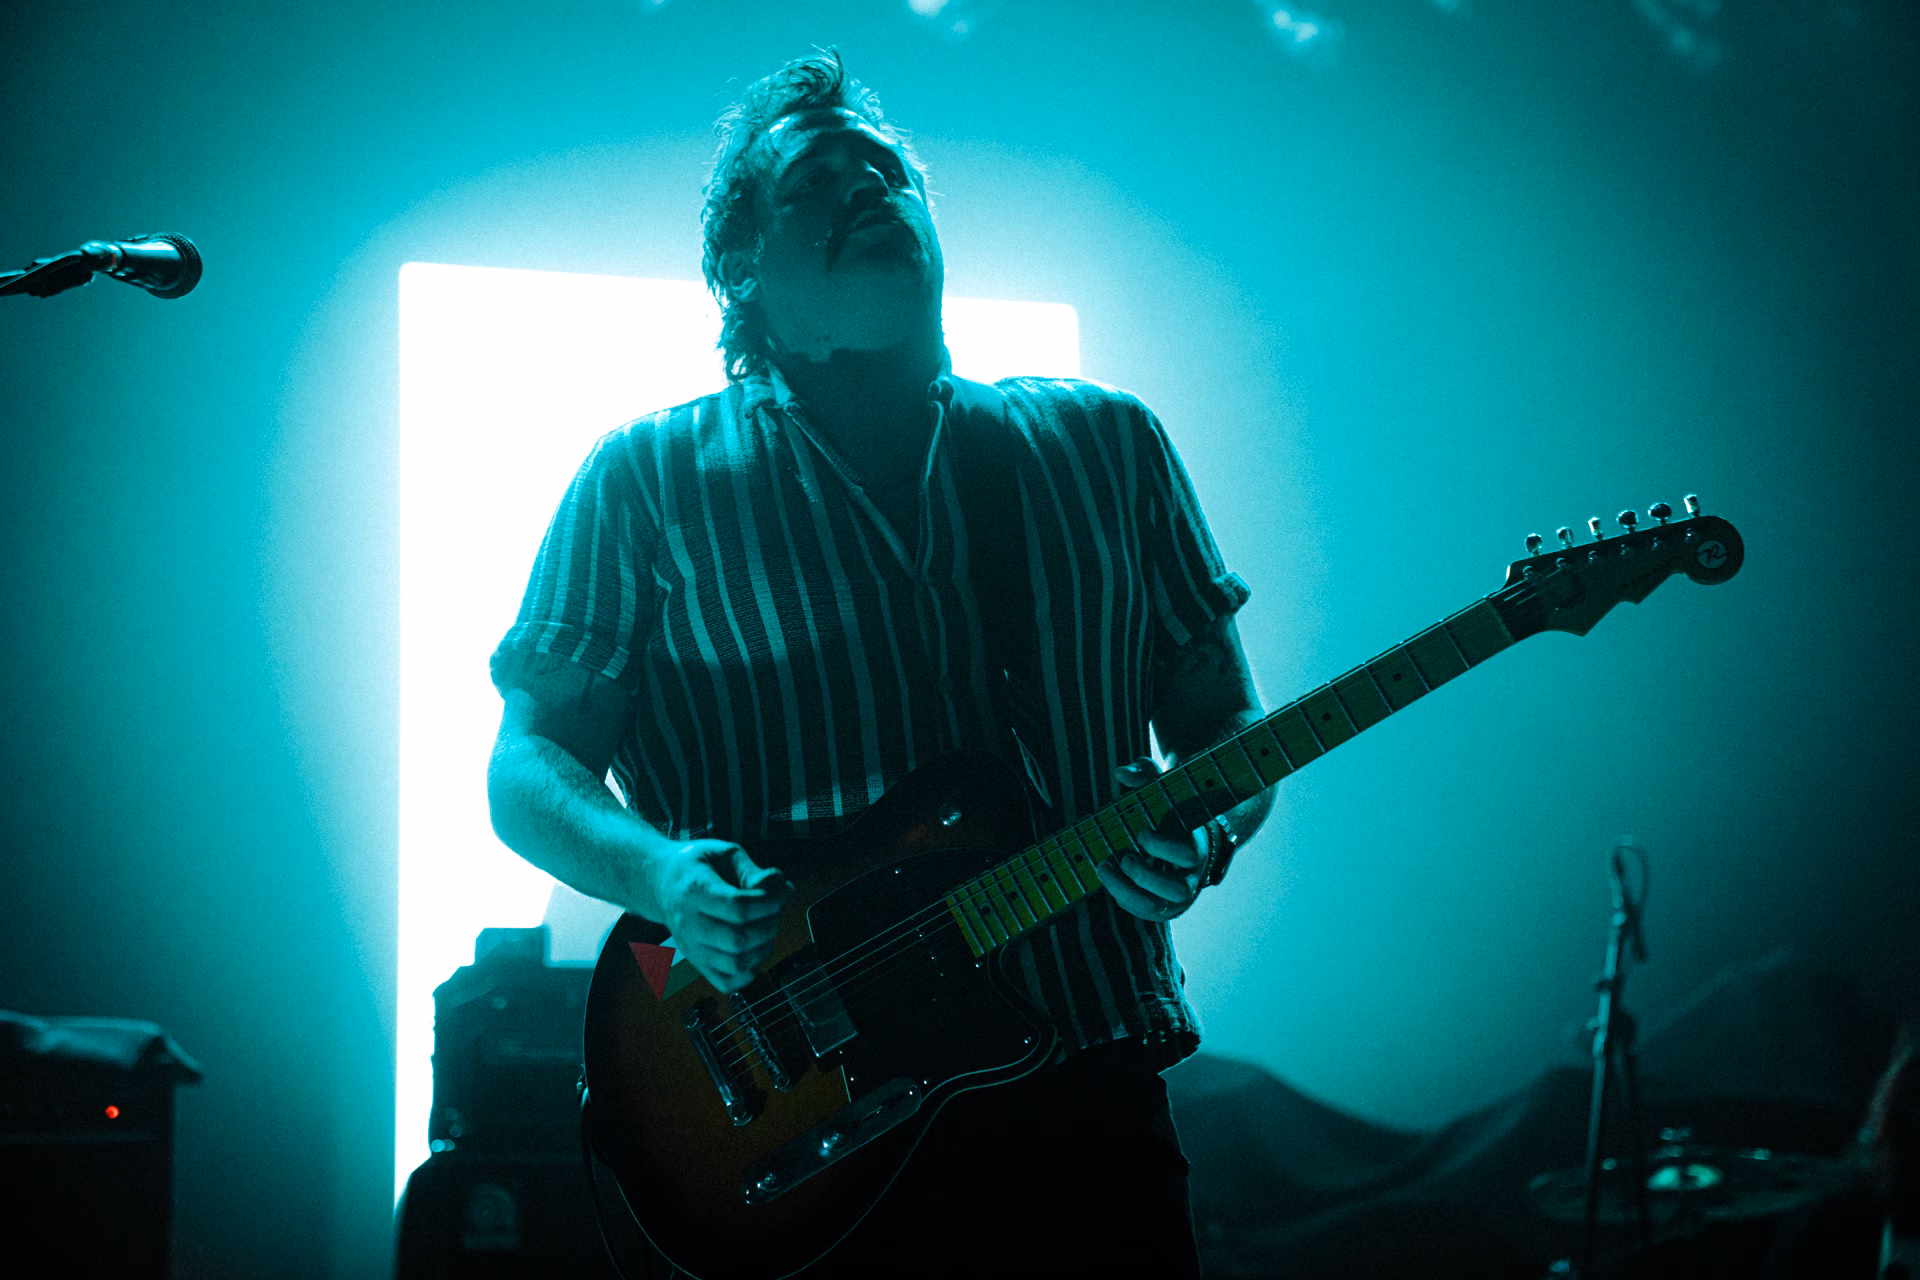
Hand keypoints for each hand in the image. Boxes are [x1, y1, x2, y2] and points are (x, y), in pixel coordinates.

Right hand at [645, 840, 792, 991]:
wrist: (662, 883)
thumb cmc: (696, 866)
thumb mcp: (723, 853)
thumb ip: (751, 870)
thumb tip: (776, 886)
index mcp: (694, 891)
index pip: (738, 907)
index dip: (770, 902)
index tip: (785, 891)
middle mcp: (689, 923)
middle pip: (738, 939)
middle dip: (770, 925)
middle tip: (777, 909)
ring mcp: (691, 947)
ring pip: (735, 963)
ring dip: (763, 948)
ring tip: (767, 927)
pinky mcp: (697, 962)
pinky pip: (724, 982)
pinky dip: (747, 975)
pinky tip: (755, 952)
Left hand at [1095, 757, 1204, 922]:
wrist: (1185, 836)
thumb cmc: (1170, 809)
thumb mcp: (1163, 788)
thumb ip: (1146, 775)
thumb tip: (1122, 773)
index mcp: (1196, 847)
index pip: (1186, 854)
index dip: (1162, 847)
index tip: (1140, 833)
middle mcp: (1191, 877)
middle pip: (1177, 889)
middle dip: (1146, 876)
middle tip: (1125, 857)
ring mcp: (1177, 896)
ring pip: (1158, 907)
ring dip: (1127, 892)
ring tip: (1104, 868)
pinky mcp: (1163, 907)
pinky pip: (1144, 912)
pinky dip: (1124, 899)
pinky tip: (1109, 879)